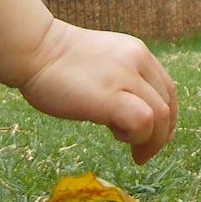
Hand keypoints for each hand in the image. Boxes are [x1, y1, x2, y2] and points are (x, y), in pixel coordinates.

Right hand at [16, 20, 177, 163]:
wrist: (34, 49)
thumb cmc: (57, 62)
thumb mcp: (102, 63)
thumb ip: (121, 81)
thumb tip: (131, 114)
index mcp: (136, 52)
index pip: (166, 88)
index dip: (167, 117)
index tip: (155, 135)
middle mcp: (136, 61)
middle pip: (167, 104)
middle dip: (161, 135)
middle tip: (143, 153)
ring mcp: (125, 77)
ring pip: (159, 114)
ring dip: (150, 140)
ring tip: (131, 150)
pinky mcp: (110, 96)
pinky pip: (142, 121)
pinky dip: (137, 137)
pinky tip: (117, 137)